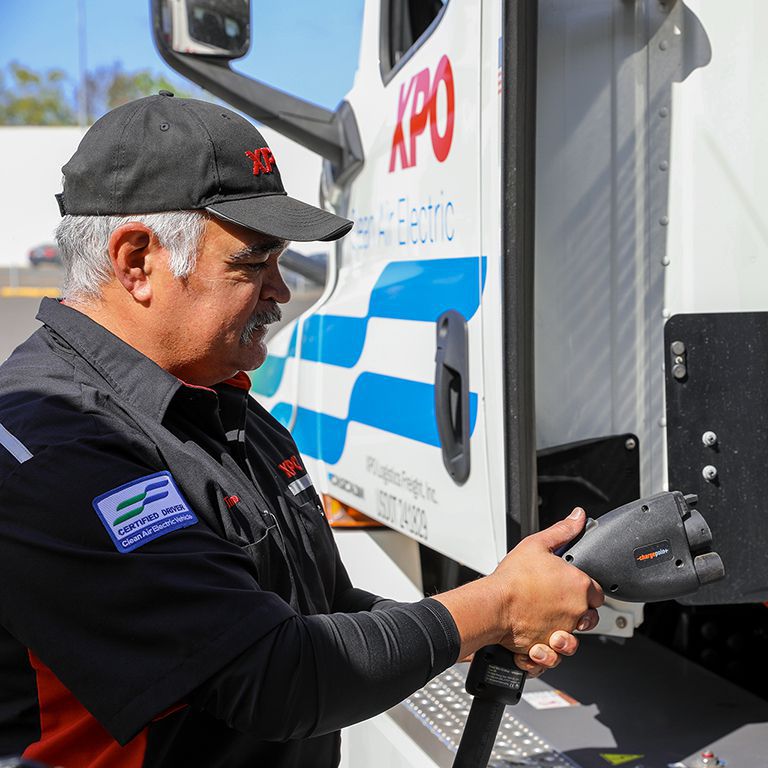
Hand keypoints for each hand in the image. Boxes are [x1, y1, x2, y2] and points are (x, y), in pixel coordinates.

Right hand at [488, 508, 602, 666]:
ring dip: (564, 635)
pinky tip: (537, 642)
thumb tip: (578, 517)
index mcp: (578, 585)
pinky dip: (546, 653)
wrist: (492, 605)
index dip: (586, 589)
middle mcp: (576, 611)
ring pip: (574, 640)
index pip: (597, 592)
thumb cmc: (512, 578)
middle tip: (557, 605)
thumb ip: (562, 531)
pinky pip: (554, 658)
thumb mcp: (537, 544)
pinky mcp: (548, 647)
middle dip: (578, 613)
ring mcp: (563, 632)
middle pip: (590, 617)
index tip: (572, 588)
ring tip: (549, 625)